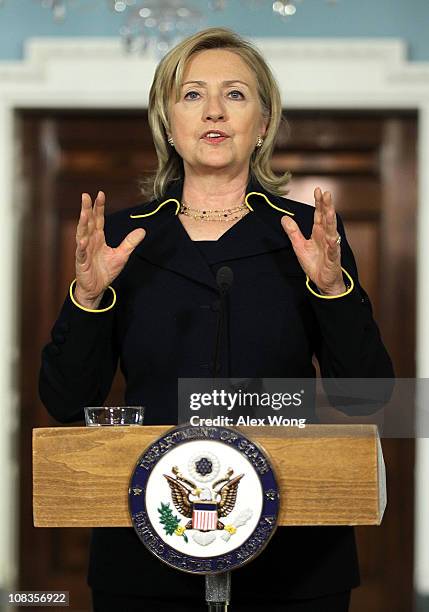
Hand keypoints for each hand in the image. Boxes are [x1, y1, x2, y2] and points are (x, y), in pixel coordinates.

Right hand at [75, 191, 145, 308]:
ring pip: (82, 234)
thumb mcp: (122, 255)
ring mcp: (84, 251)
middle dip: (86, 209)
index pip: (98, 219)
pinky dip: (81, 247)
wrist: (97, 288)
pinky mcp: (82, 262)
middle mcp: (89, 241)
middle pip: (88, 222)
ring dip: (82, 224)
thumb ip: (130, 242)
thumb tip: (142, 230)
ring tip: (84, 213)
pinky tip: (82, 240)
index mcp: (98, 238)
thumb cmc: (106, 271)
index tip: (100, 194)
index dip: (99, 207)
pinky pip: (81, 253)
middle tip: (85, 196)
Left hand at [280, 187, 345, 295]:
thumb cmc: (314, 263)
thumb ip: (293, 232)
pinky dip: (333, 243)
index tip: (318, 190)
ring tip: (330, 210)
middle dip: (327, 206)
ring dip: (331, 220)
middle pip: (327, 218)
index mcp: (319, 233)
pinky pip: (333, 250)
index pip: (319, 214)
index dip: (319, 203)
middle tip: (326, 193)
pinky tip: (332, 237)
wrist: (323, 281)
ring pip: (332, 231)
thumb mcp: (299, 246)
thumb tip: (284, 218)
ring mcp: (331, 247)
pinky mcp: (333, 258)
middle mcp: (327, 237)